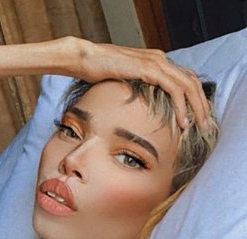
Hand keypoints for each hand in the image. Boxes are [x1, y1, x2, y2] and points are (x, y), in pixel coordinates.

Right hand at [68, 38, 209, 129]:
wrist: (85, 58)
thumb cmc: (98, 73)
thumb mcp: (123, 84)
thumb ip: (136, 91)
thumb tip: (139, 110)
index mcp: (156, 62)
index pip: (184, 79)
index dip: (194, 98)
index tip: (196, 118)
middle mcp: (161, 59)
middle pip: (192, 82)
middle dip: (201, 105)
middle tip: (206, 125)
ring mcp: (156, 62)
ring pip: (188, 85)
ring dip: (197, 107)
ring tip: (200, 126)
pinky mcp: (150, 69)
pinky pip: (174, 89)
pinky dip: (181, 106)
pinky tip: (183, 121)